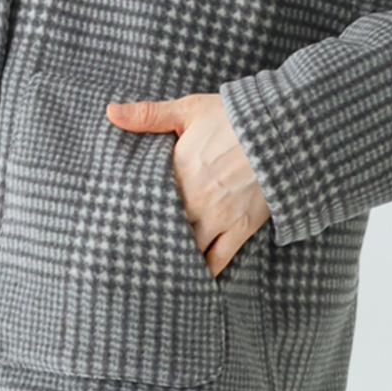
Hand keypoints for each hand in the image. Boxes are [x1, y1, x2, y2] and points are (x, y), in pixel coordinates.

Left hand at [104, 92, 269, 277]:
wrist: (282, 130)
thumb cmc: (234, 117)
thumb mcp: (189, 109)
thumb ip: (147, 114)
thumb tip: (110, 112)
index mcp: (177, 172)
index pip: (144, 201)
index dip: (131, 212)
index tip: (117, 221)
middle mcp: (193, 202)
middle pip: (162, 229)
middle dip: (148, 239)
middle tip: (130, 252)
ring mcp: (218, 219)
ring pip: (187, 249)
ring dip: (173, 258)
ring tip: (156, 270)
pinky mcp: (241, 229)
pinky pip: (218, 261)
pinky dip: (204, 272)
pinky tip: (191, 280)